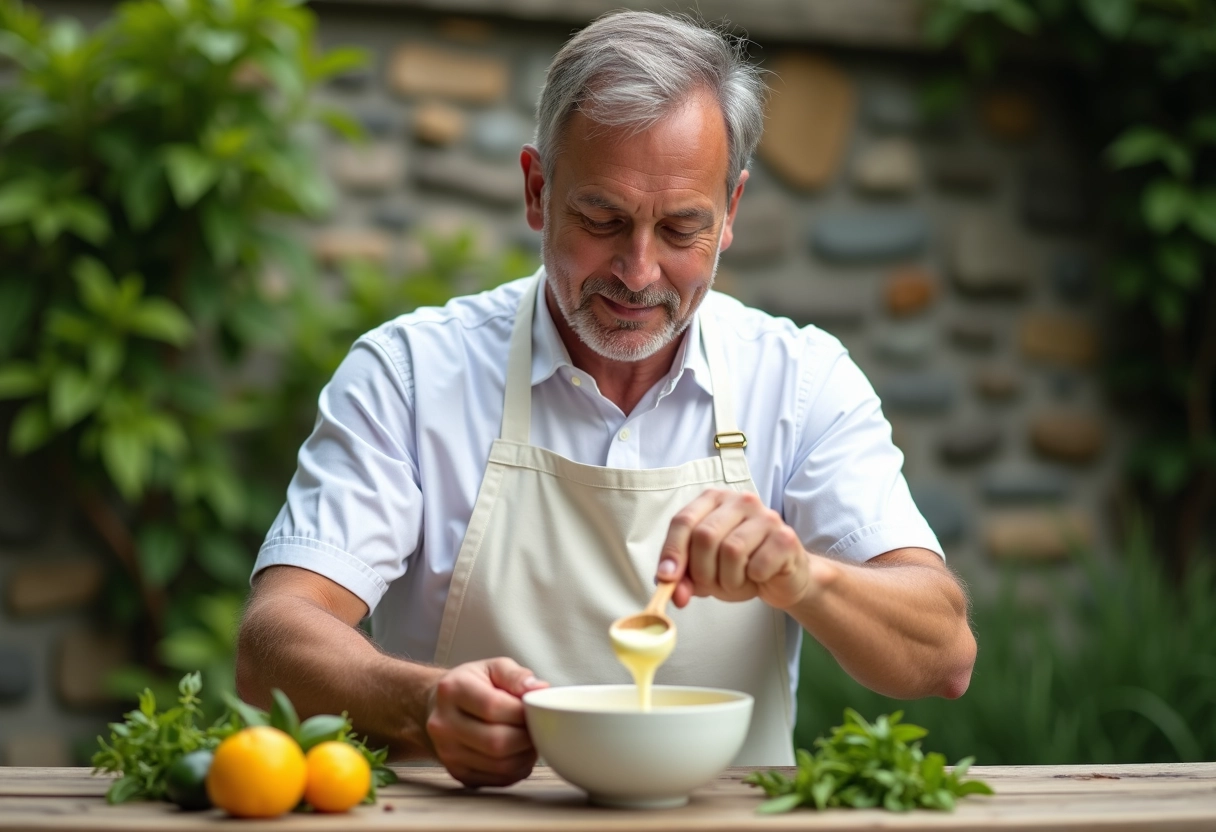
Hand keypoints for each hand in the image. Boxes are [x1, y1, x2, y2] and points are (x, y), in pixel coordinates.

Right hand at [424, 658, 548, 787]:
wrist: (440, 707)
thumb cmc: (472, 684)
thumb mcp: (493, 667)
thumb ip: (517, 676)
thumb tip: (540, 689)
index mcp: (452, 690)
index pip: (493, 706)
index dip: (522, 712)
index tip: (535, 709)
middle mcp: (444, 724)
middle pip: (496, 741)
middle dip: (526, 737)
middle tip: (537, 728)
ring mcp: (448, 752)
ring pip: (499, 765)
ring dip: (525, 756)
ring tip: (530, 740)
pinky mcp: (457, 772)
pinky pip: (497, 780)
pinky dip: (517, 769)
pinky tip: (519, 753)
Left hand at [657, 488, 816, 610]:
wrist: (784, 578)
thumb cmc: (742, 569)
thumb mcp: (706, 573)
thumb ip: (684, 578)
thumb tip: (670, 588)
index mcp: (714, 500)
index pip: (683, 521)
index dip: (672, 551)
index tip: (666, 578)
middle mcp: (740, 501)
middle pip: (704, 536)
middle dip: (702, 571)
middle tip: (712, 586)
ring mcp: (766, 516)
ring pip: (731, 550)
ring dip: (729, 579)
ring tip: (738, 582)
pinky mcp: (785, 537)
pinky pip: (758, 565)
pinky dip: (753, 580)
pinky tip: (759, 577)